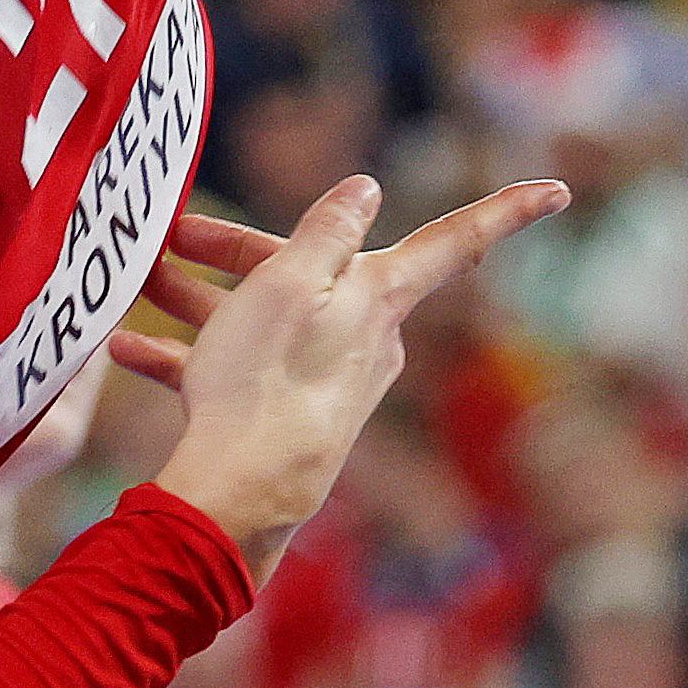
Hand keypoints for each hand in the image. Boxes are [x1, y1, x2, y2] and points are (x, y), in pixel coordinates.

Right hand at [126, 178, 559, 578]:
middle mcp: (363, 336)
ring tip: (142, 281)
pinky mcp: (288, 415)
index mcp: (377, 297)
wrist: (236, 498)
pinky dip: (191, 352)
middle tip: (174, 229)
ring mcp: (326, 378)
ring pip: (266, 315)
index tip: (557, 189)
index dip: (507, 209)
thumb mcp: (288, 280)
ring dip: (203, 295)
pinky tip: (130, 349)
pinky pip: (241, 368)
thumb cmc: (263, 382)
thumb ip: (327, 229)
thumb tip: (366, 190)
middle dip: (237, 246)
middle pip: (308, 269)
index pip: (455, 237)